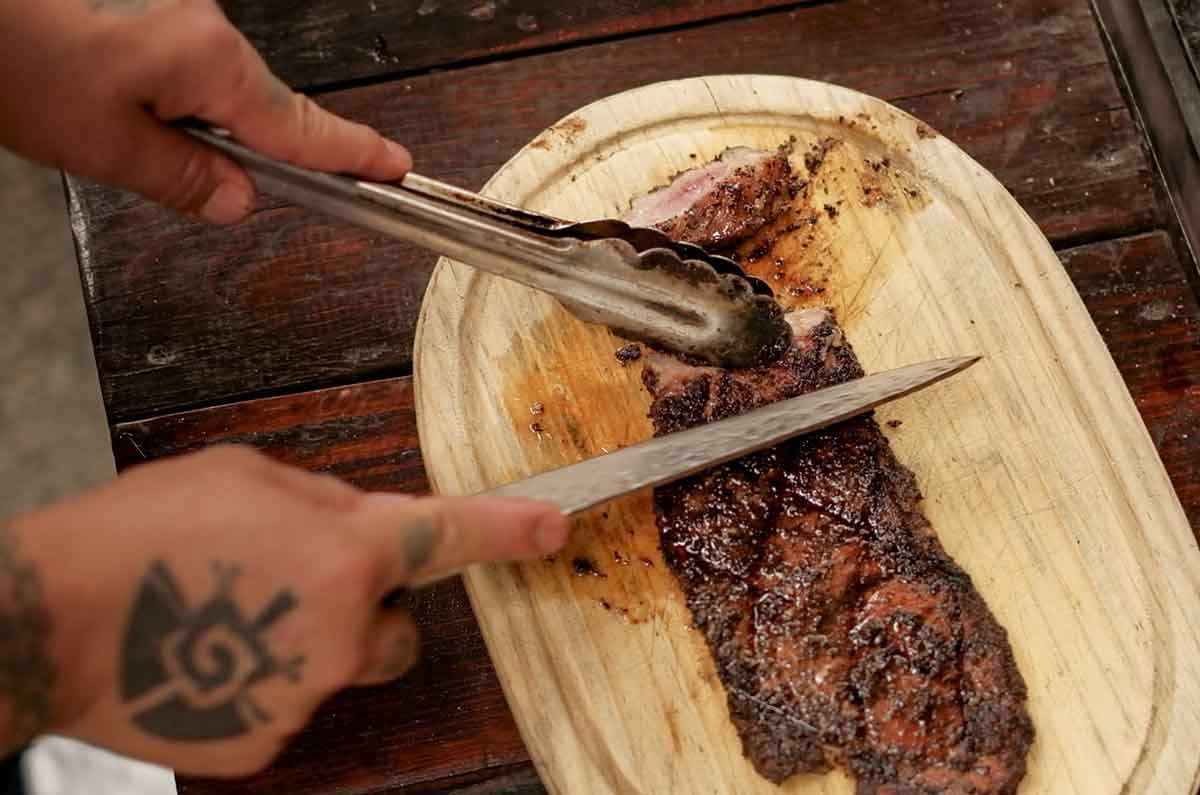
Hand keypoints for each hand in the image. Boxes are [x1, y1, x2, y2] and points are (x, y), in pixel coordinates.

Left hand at [0, 0, 410, 222]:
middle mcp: (204, 28)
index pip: (300, 125)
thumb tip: (236, 200)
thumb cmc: (18, 58)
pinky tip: (121, 107)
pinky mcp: (149, 12)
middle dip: (251, 152)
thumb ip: (183, 177)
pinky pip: (184, 66)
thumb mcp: (102, 144)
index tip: (395, 165)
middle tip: (226, 188)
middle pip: (259, 107)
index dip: (352, 152)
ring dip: (194, 126)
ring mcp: (177, 13)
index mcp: (208, 61)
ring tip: (128, 137)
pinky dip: (170, 98)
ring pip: (215, 88)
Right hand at [4, 446, 566, 775]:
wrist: (46, 622)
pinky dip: (264, 681)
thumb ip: (322, 500)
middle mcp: (340, 630)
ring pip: (339, 666)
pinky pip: (290, 703)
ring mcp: (304, 694)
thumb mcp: (241, 477)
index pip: (451, 536)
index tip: (554, 528)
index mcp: (344, 551)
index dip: (510, 529)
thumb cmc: (136, 537)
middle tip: (295, 587)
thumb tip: (358, 520)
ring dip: (305, 641)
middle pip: (397, 628)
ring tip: (227, 616)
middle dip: (366, 608)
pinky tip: (210, 655)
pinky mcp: (265, 741)